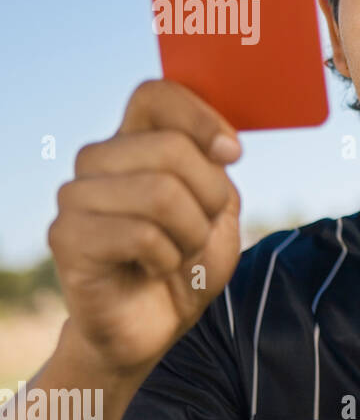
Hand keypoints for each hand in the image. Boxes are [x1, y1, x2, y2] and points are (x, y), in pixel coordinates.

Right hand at [48, 79, 243, 374]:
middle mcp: (98, 161)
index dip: (201, 118)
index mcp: (135, 142)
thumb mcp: (218, 208)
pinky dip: (168, 259)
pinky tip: (153, 269)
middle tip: (202, 228)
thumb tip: (223, 145)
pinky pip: (142, 235)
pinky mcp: (66, 238)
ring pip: (160, 192)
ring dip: (190, 233)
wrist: (154, 325)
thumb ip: (217, 168)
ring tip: (177, 252)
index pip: (156, 94)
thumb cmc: (187, 262)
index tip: (231, 155)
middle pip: (171, 147)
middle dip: (209, 195)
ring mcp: (76, 197)